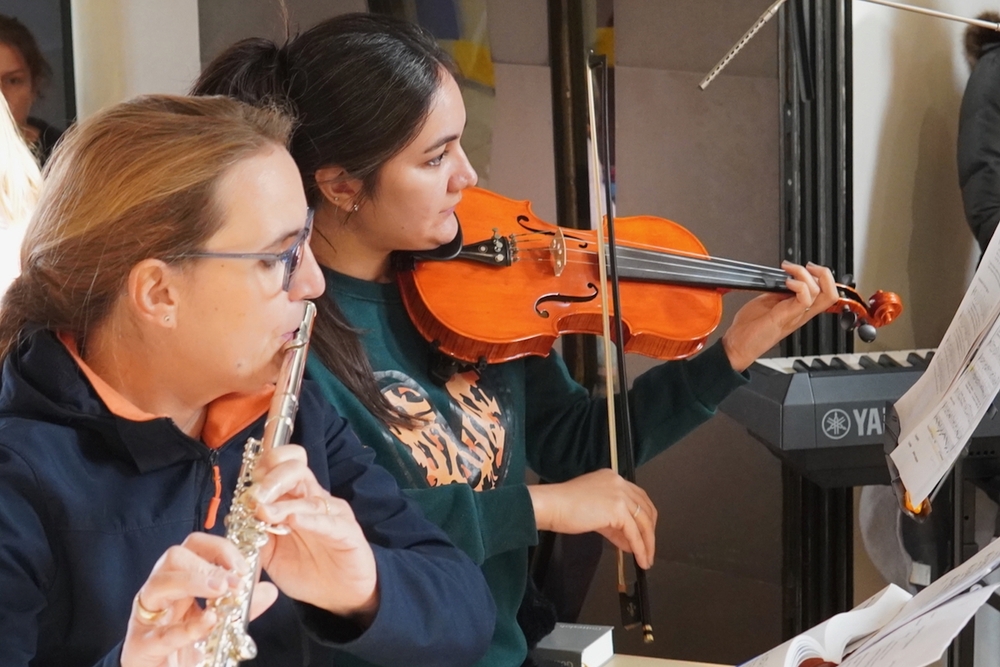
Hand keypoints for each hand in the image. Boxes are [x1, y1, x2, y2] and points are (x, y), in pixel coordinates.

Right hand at [120, 532, 277, 666]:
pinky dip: (187, 628)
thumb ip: (241, 607)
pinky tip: (208, 622)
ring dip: (194, 582)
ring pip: (159, 584)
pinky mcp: (140, 647)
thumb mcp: (217, 623)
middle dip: (207, 564)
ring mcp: (145, 619)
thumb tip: (269, 590)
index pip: (194, 546)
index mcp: (179, 581)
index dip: (219, 548)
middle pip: (174, 557)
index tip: (243, 566)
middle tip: (234, 581)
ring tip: (221, 590)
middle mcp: (159, 593)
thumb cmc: (185, 647)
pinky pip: (161, 633)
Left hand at [251, 445, 378, 620]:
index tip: (246, 487)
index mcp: (295, 498)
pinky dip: (309, 520)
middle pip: (295, 469)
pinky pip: (328, 522)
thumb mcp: (270, 554)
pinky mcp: (347, 532)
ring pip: (308, 497)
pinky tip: (294, 521)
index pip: (282, 464)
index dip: (264, 467)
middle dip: (271, 479)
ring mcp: (333, 513)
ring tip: (264, 513)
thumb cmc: (306, 569)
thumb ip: (255, 534)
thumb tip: (233, 517)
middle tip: (254, 498)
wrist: (338, 596)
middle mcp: (314, 499)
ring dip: (283, 504)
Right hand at [527, 469, 657, 568]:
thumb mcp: (594, 512)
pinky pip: (634, 533)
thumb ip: (613, 524)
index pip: (637, 497)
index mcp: (612, 478)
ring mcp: (620, 494)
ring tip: (646, 559)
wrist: (552, 506)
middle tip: (649, 548)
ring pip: (643, 522)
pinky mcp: (618, 509)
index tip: (644, 533)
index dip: (643, 518)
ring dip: (647, 543)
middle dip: (650, 531)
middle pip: (646, 508)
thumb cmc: (563, 507)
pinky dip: (640, 548)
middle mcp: (619, 483)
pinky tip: (640, 558)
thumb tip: (628, 541)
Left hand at [721, 260, 838, 371]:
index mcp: (798, 308)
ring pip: (824, 295)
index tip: (803, 266)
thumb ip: (780, 291)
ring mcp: (796, 316)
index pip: (824, 292)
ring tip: (791, 272)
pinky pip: (805, 300)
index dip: (819, 275)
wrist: (738, 345)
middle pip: (832, 293)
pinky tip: (786, 283)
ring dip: (806, 276)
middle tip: (807, 266)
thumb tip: (786, 277)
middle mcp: (801, 313)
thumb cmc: (749, 327)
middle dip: (824, 274)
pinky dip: (799, 286)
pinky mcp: (787, 317)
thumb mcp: (767, 301)